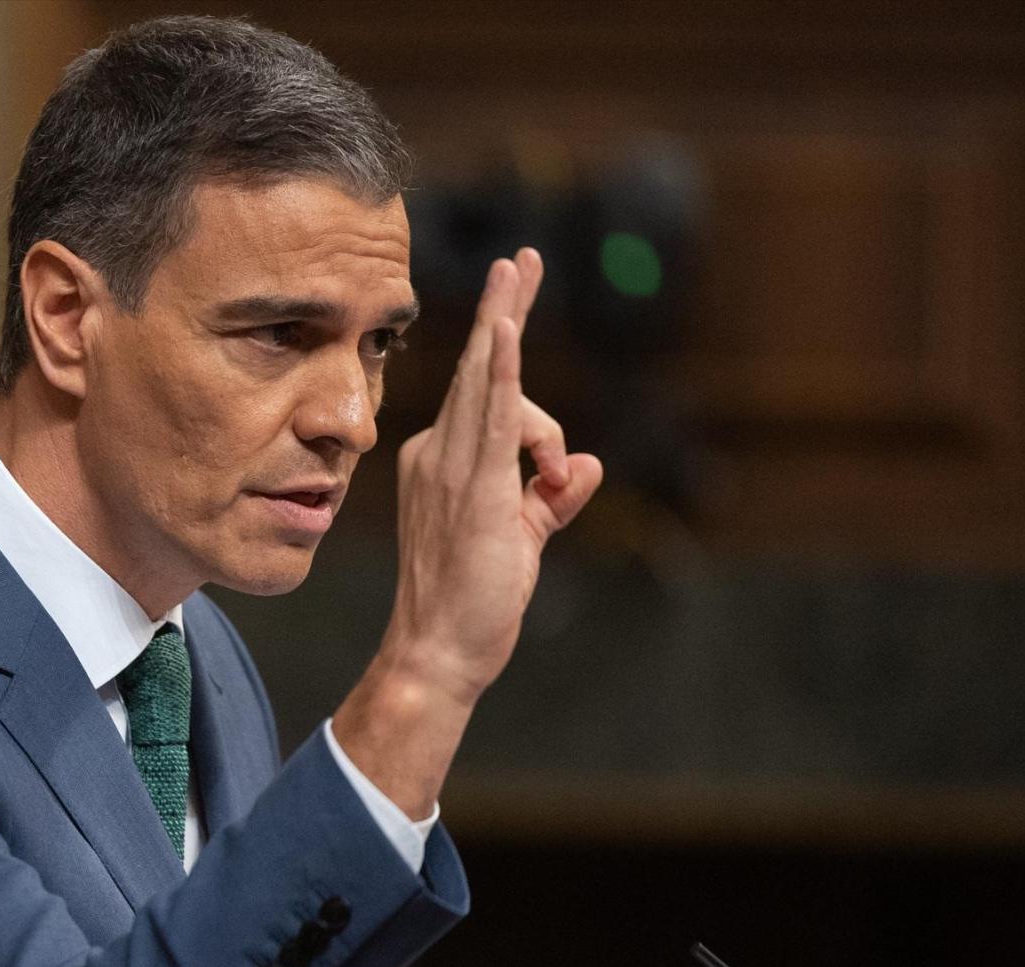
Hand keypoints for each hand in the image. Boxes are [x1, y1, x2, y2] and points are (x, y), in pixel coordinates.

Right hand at [331, 251, 600, 816]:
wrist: (437, 651)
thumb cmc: (471, 603)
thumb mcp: (519, 539)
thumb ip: (551, 499)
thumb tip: (588, 466)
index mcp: (441, 463)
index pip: (487, 400)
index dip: (504, 348)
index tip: (514, 299)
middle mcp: (437, 455)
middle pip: (482, 372)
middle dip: (505, 308)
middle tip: (522, 257)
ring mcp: (451, 470)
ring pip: (490, 386)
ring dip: (507, 322)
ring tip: (523, 270)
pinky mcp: (476, 491)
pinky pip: (491, 419)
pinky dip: (503, 373)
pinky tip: (508, 333)